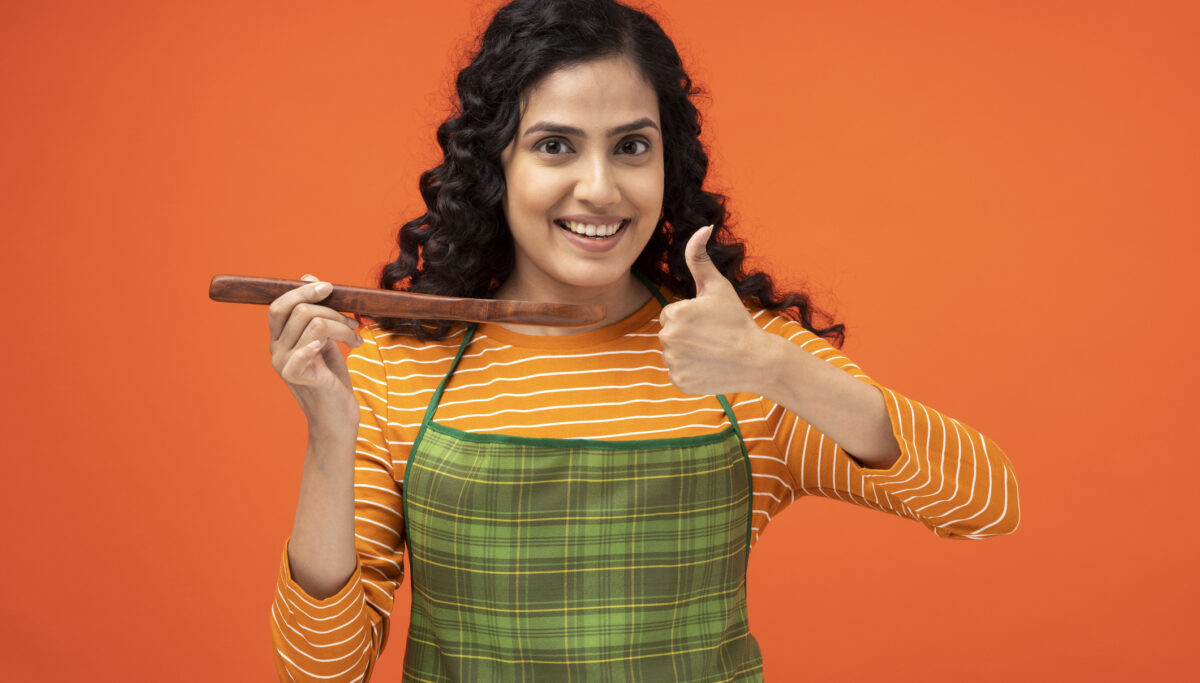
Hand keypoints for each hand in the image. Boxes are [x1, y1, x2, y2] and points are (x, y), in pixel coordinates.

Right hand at [268, 274, 362, 432]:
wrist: (338, 418)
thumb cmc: (333, 381)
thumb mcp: (327, 341)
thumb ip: (317, 314)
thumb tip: (307, 277)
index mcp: (281, 339)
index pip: (280, 305)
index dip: (303, 291)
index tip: (331, 288)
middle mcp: (277, 350)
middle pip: (298, 310)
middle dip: (331, 308)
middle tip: (353, 321)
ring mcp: (284, 363)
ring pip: (313, 323)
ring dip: (343, 326)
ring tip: (356, 339)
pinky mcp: (296, 376)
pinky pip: (307, 346)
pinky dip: (327, 341)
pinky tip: (347, 347)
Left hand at [658, 226, 771, 395]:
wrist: (756, 360)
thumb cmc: (737, 321)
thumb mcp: (718, 286)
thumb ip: (700, 257)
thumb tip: (702, 227)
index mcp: (674, 314)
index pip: (670, 314)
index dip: (691, 317)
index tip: (710, 322)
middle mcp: (669, 338)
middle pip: (669, 334)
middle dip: (687, 334)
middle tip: (712, 337)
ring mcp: (674, 362)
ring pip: (673, 354)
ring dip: (688, 353)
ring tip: (712, 352)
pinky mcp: (679, 382)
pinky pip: (678, 373)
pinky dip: (691, 372)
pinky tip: (709, 367)